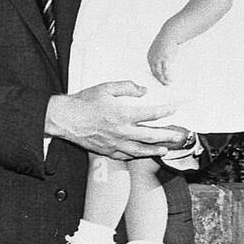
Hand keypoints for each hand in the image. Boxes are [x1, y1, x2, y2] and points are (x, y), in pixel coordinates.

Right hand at [46, 81, 190, 159]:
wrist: (64, 118)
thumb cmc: (83, 103)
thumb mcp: (106, 88)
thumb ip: (127, 87)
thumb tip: (143, 90)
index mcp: (123, 114)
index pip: (151, 114)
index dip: (165, 111)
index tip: (174, 109)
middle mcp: (121, 131)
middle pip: (151, 136)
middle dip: (167, 136)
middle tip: (179, 136)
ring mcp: (114, 143)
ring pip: (140, 150)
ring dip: (155, 150)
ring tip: (165, 150)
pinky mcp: (106, 151)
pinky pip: (125, 156)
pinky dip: (136, 155)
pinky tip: (141, 154)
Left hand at [147, 30, 179, 84]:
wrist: (169, 35)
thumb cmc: (166, 42)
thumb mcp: (160, 50)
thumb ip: (160, 57)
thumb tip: (164, 62)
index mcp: (149, 57)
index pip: (152, 69)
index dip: (156, 75)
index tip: (160, 80)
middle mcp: (152, 59)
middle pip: (154, 72)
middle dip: (159, 79)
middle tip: (163, 85)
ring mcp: (158, 60)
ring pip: (159, 73)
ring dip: (163, 80)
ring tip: (167, 84)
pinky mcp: (165, 59)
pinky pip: (165, 71)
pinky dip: (167, 76)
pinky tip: (170, 80)